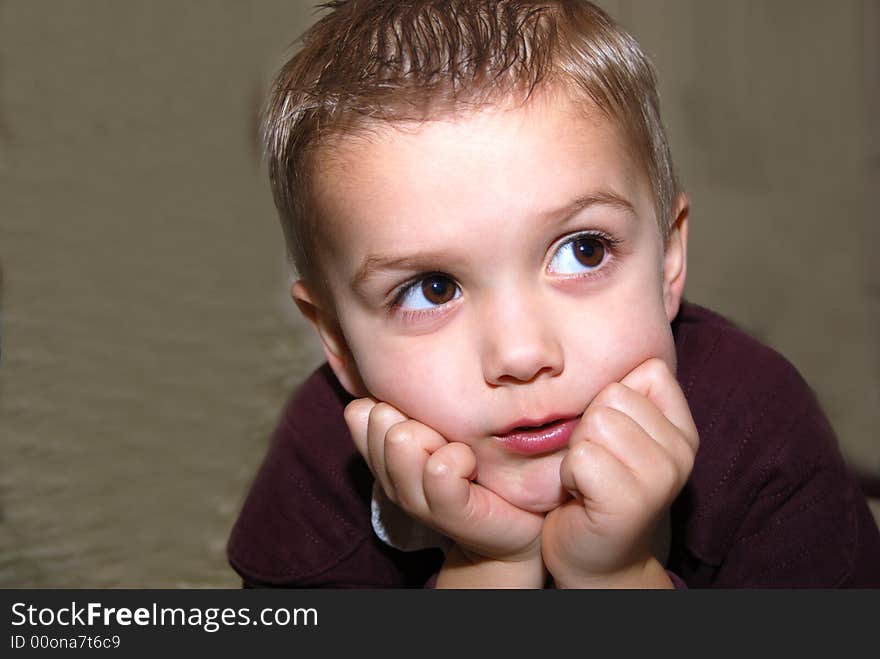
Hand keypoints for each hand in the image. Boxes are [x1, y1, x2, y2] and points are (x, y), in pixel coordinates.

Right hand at [344, 399, 545, 584]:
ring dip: (441, 437)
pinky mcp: (447, 513)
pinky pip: (440, 468)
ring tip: (463, 454)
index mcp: (382, 457)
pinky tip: (473, 468)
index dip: (397, 401)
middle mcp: (390, 479)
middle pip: (380, 416)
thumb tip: (394, 360)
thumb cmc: (477, 465)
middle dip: (421, 415)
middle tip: (449, 438)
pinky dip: (462, 458)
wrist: (515, 523)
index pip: (359, 411)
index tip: (427, 418)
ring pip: (402, 438)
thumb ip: (413, 402)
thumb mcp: (439, 426)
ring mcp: (413, 500)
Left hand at [541, 358, 698, 587]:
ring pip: (594, 423)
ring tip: (588, 478)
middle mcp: (682, 449)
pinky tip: (581, 496)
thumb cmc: (595, 487)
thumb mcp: (617, 433)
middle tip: (595, 463)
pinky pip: (582, 456)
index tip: (610, 437)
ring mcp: (662, 475)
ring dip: (577, 451)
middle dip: (587, 426)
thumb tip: (614, 329)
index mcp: (682, 426)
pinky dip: (570, 475)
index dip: (609, 398)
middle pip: (611, 394)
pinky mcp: (633, 500)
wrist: (594, 558)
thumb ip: (625, 392)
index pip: (644, 369)